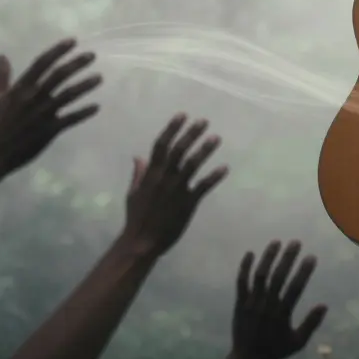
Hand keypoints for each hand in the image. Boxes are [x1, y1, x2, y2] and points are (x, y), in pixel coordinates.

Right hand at [0, 38, 101, 175]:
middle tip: (92, 55)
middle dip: (77, 63)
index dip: (58, 51)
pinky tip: (96, 106)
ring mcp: (44, 114)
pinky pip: (71, 118)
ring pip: (69, 95)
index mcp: (20, 88)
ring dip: (86, 85)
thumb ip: (1, 76)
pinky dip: (84, 112)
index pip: (42, 63)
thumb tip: (2, 56)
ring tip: (99, 78)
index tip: (72, 41)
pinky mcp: (50, 130)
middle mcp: (34, 97)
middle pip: (59, 75)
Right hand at [120, 114, 226, 257]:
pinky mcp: (188, 203)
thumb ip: (139, 174)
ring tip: (216, 138)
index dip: (172, 129)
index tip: (182, 115)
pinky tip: (225, 168)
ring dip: (205, 150)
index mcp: (151, 175)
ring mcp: (177, 190)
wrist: (142, 242)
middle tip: (204, 121)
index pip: (161, 146)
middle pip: (179, 150)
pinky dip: (214, 177)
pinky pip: (203, 187)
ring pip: (192, 165)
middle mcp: (164, 178)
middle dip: (191, 134)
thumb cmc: (136, 218)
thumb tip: (138, 157)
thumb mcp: (133, 193)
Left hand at [229, 240, 327, 358]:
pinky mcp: (240, 303)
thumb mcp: (298, 342)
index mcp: (282, 314)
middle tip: (296, 242)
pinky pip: (241, 282)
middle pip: (278, 277)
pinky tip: (250, 253)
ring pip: (259, 275)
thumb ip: (311, 323)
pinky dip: (244, 267)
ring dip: (268, 257)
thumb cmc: (276, 350)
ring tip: (276, 242)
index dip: (304, 271)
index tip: (311, 256)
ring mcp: (251, 303)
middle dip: (287, 258)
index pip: (295, 288)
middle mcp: (267, 306)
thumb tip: (325, 305)